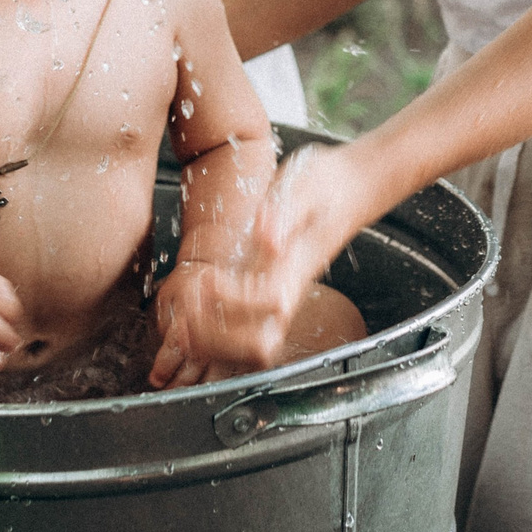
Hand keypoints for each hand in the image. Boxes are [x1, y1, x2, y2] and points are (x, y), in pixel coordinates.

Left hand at [150, 143, 379, 384]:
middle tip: (185, 312)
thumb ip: (284, 211)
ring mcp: (280, 294)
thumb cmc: (327, 183)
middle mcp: (289, 288)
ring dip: (214, 345)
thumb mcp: (304, 184)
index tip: (205, 279)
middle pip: (261, 342)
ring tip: (180, 324)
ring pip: (254, 348)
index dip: (232, 299)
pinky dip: (216, 337)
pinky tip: (191, 318)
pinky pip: (246, 332)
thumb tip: (267, 240)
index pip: (267, 300)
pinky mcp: (267, 292)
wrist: (351, 188)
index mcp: (297, 264)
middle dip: (218, 337)